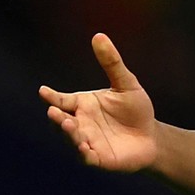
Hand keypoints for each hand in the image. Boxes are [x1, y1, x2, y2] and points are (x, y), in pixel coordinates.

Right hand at [40, 33, 157, 171]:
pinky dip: (83, 153)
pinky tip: (85, 147)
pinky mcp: (98, 159)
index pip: (62, 100)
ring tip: (68, 124)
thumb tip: (99, 35)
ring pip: (72, 138)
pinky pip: (87, 157)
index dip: (51, 96)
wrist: (151, 136)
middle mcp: (80, 123)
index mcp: (82, 105)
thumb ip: (112, 63)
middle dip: (56, 117)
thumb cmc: (136, 110)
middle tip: (53, 111)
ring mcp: (87, 142)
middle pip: (62, 120)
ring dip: (69, 133)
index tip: (43, 91)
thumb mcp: (126, 84)